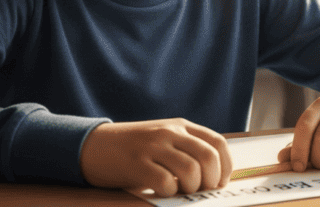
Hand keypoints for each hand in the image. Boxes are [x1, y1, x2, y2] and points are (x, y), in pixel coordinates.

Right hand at [79, 119, 231, 195]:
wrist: (94, 145)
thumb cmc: (134, 148)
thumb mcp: (164, 138)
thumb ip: (188, 148)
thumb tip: (216, 175)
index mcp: (181, 126)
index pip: (218, 143)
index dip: (226, 166)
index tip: (220, 182)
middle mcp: (169, 132)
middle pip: (208, 157)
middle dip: (211, 180)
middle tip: (202, 191)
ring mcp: (153, 146)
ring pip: (190, 171)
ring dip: (191, 189)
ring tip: (180, 191)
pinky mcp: (137, 164)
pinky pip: (165, 183)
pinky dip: (169, 193)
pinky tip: (162, 191)